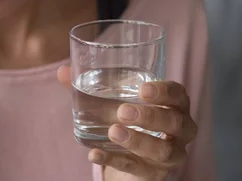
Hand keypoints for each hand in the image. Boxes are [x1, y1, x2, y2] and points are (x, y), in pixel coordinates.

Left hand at [58, 66, 197, 180]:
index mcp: (173, 105)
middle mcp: (179, 130)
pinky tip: (94, 154)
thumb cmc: (125, 119)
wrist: (128, 157)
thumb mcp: (110, 102)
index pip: (178, 95)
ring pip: (164, 151)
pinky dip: (115, 160)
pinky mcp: (154, 174)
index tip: (142, 89)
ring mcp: (171, 154)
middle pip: (176, 122)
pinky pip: (138, 169)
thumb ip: (88, 86)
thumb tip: (62, 71)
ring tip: (112, 131)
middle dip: (151, 116)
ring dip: (138, 140)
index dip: (165, 92)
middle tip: (122, 111)